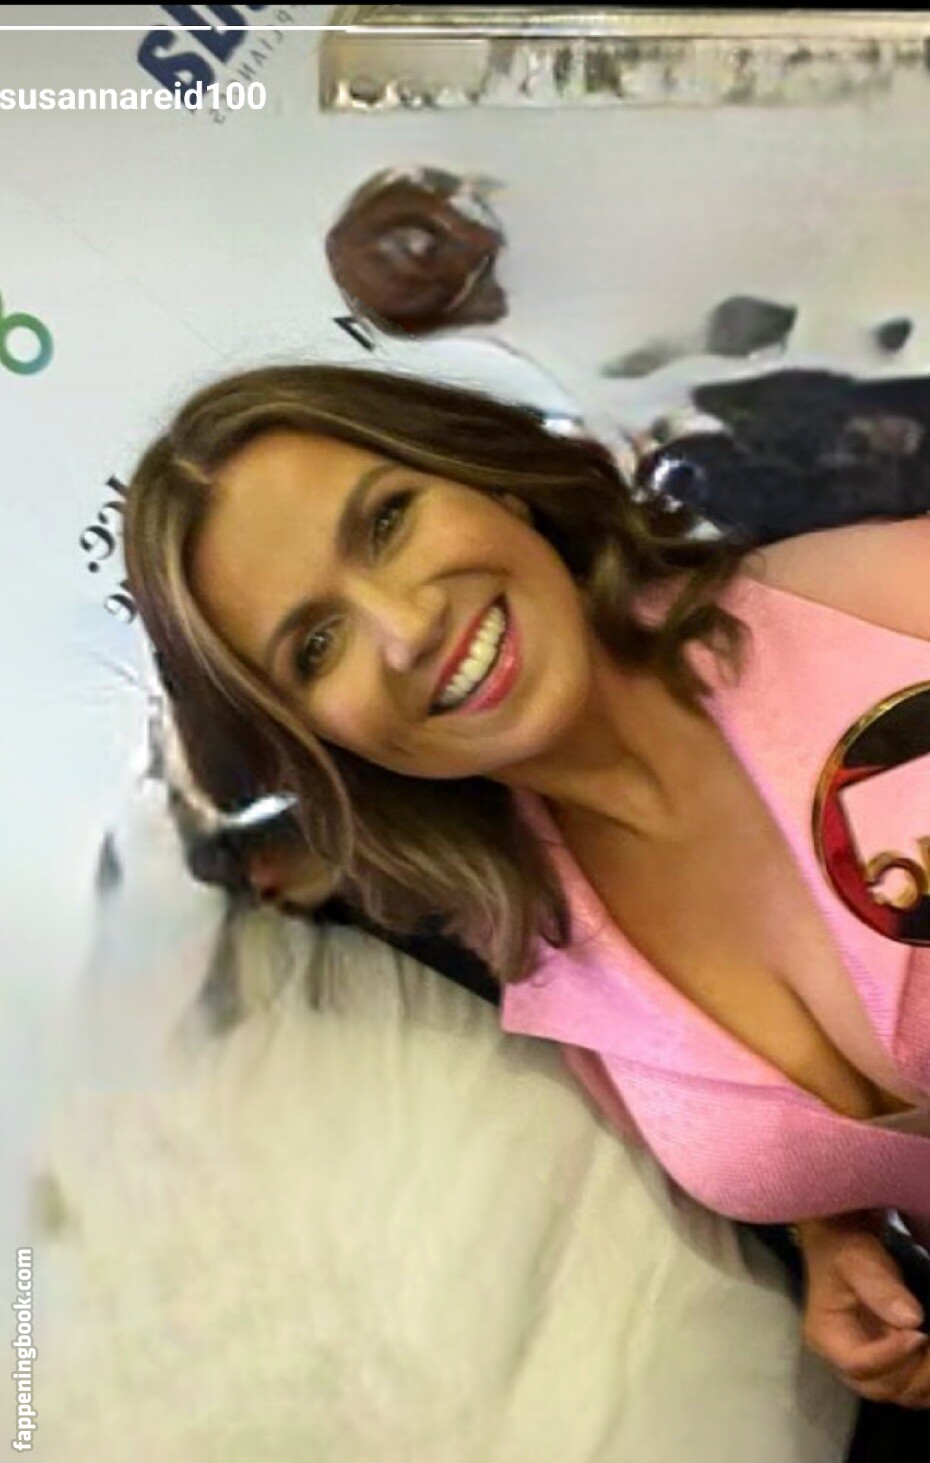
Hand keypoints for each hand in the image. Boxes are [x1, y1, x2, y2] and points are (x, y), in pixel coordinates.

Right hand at [798, 1213, 929, 1407]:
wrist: (845, 1248)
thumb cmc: (847, 1253)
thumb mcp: (859, 1262)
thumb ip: (881, 1288)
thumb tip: (914, 1320)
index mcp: (826, 1336)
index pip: (857, 1364)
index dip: (891, 1356)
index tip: (919, 1333)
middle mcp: (842, 1361)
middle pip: (879, 1387)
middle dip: (913, 1371)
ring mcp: (865, 1368)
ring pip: (899, 1395)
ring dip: (924, 1380)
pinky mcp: (885, 1367)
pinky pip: (910, 1389)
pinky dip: (927, 1382)